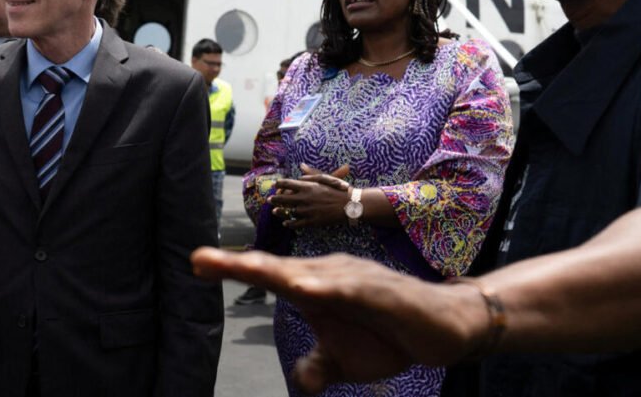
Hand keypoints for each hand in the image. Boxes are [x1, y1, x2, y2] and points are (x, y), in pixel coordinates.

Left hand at [191, 248, 486, 393]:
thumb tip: (301, 382)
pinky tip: (302, 288)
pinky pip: (349, 288)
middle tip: (199, 258)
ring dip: (274, 270)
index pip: (266, 276)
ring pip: (307, 272)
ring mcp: (354, 279)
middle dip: (239, 263)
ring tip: (242, 267)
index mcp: (313, 287)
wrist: (444, 327)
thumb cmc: (388, 335)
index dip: (232, 269)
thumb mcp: (344, 361)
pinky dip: (325, 287)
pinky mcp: (381, 291)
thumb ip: (318, 367)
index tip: (195, 263)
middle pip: (276, 268)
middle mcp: (328, 275)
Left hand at [270, 164, 350, 227]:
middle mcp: (304, 198)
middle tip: (269, 200)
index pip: (287, 183)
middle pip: (283, 198)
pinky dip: (289, 223)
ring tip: (274, 211)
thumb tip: (301, 166)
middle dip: (274, 199)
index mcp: (307, 186)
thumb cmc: (339, 190)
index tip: (275, 185)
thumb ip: (311, 173)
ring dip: (279, 211)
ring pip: (288, 212)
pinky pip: (296, 223)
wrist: (351, 205)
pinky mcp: (312, 222)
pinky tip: (285, 223)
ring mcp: (307, 211)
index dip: (279, 184)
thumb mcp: (325, 178)